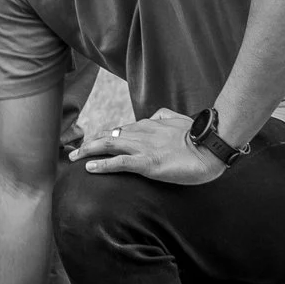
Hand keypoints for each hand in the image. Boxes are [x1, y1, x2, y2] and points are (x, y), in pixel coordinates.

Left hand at [71, 110, 224, 185]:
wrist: (212, 146)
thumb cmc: (198, 136)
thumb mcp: (178, 120)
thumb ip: (164, 116)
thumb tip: (156, 116)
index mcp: (148, 125)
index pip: (118, 131)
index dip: (102, 137)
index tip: (90, 143)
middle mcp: (141, 133)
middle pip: (107, 136)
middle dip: (88, 143)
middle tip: (72, 152)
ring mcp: (143, 148)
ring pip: (108, 146)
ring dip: (88, 151)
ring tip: (73, 158)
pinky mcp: (148, 163)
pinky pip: (120, 163)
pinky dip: (102, 164)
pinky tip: (90, 167)